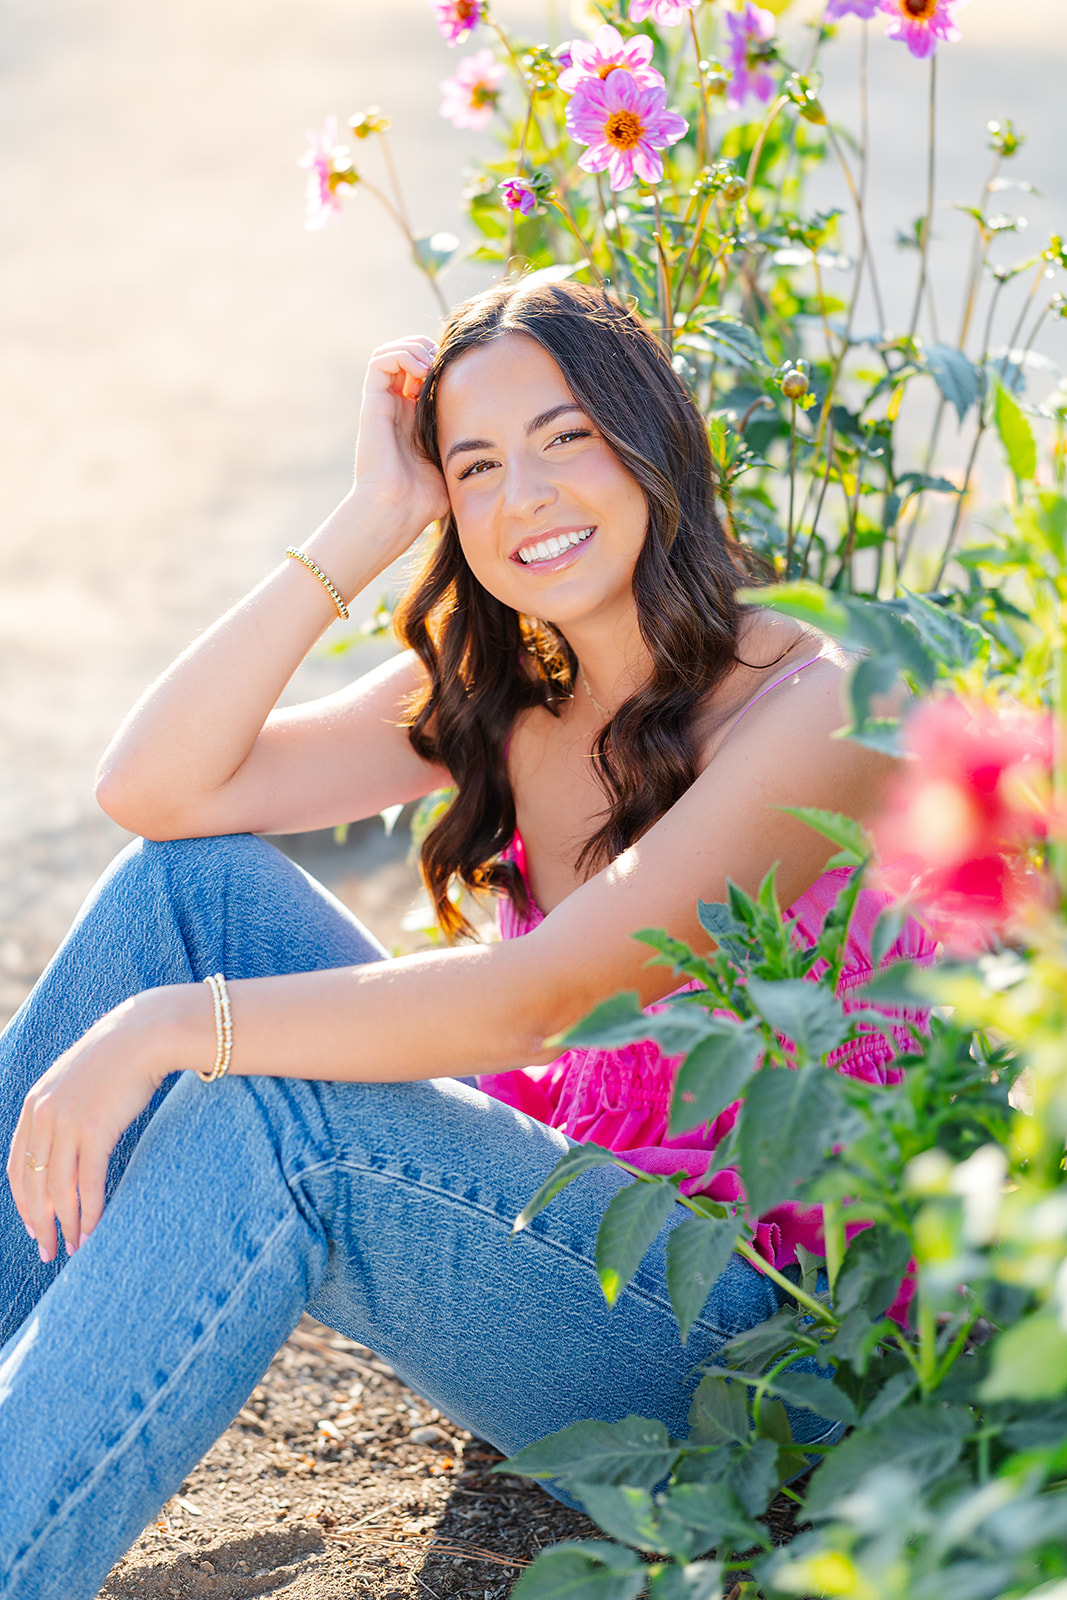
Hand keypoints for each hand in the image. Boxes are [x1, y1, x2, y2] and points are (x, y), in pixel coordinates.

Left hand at [6, 987, 199, 1260]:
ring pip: (58, 1188)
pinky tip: (93, 1228)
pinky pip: (88, 1181)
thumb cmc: (117, 1061)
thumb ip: (60, 1114)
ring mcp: (68, 1122)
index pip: (17, 1166)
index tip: (35, 1226)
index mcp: (34, 1105)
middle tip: (49, 1250)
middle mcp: (43, 1115)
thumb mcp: (74, 1084)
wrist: (145, 1035)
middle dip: (40, 1223)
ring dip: (66, 1223)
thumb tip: (62, 1151)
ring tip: (75, 1246)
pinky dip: (89, 1210)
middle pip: (33, 1184)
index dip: (24, 1202)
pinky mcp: (96, 1129)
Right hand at [349, 335, 450, 560]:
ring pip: (393, 352)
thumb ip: (467, 447)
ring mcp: (384, 404)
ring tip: (434, 365)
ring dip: (416, 348)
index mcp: (415, 418)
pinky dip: (403, 354)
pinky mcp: (372, 403)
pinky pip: (381, 360)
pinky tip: (423, 370)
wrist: (396, 509)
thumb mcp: (454, 464)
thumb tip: (501, 444)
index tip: (467, 373)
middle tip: (450, 365)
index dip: (444, 364)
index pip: (426, 374)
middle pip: (409, 356)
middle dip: (431, 350)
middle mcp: (397, 406)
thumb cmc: (424, 499)